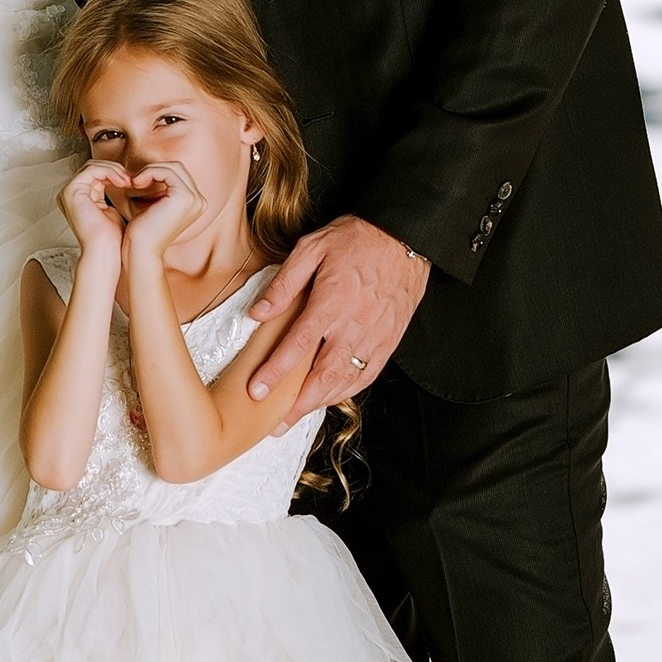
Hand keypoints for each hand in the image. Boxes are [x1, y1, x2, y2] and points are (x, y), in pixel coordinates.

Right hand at [58, 160, 129, 259]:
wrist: (105, 251)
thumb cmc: (110, 238)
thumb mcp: (111, 210)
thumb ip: (109, 195)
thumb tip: (122, 182)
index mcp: (77, 198)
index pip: (95, 173)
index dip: (114, 173)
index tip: (132, 180)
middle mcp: (70, 194)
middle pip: (93, 167)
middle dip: (114, 169)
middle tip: (131, 178)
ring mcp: (68, 192)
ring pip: (93, 166)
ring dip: (113, 170)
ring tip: (128, 180)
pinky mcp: (71, 191)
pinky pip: (92, 170)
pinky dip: (109, 172)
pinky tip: (122, 182)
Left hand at [121, 157, 203, 256]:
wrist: (141, 250)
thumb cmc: (142, 231)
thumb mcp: (152, 205)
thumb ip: (157, 187)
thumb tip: (151, 168)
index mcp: (195, 203)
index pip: (178, 174)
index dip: (157, 172)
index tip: (138, 182)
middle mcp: (199, 201)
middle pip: (178, 167)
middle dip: (155, 169)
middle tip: (135, 181)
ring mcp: (195, 199)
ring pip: (173, 167)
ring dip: (150, 171)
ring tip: (135, 182)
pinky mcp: (185, 196)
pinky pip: (166, 171)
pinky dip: (149, 172)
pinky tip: (137, 183)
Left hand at [245, 216, 430, 421]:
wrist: (405, 237)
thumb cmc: (356, 239)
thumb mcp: (312, 247)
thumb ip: (284, 283)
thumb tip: (258, 313)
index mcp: (332, 301)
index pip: (298, 345)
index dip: (276, 372)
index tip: (256, 391)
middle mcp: (354, 325)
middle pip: (323, 376)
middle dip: (297, 404)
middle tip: (275, 424)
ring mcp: (375, 336)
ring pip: (345, 381)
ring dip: (320, 404)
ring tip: (297, 417)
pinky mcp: (389, 341)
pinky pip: (367, 375)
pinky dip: (347, 392)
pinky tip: (331, 398)